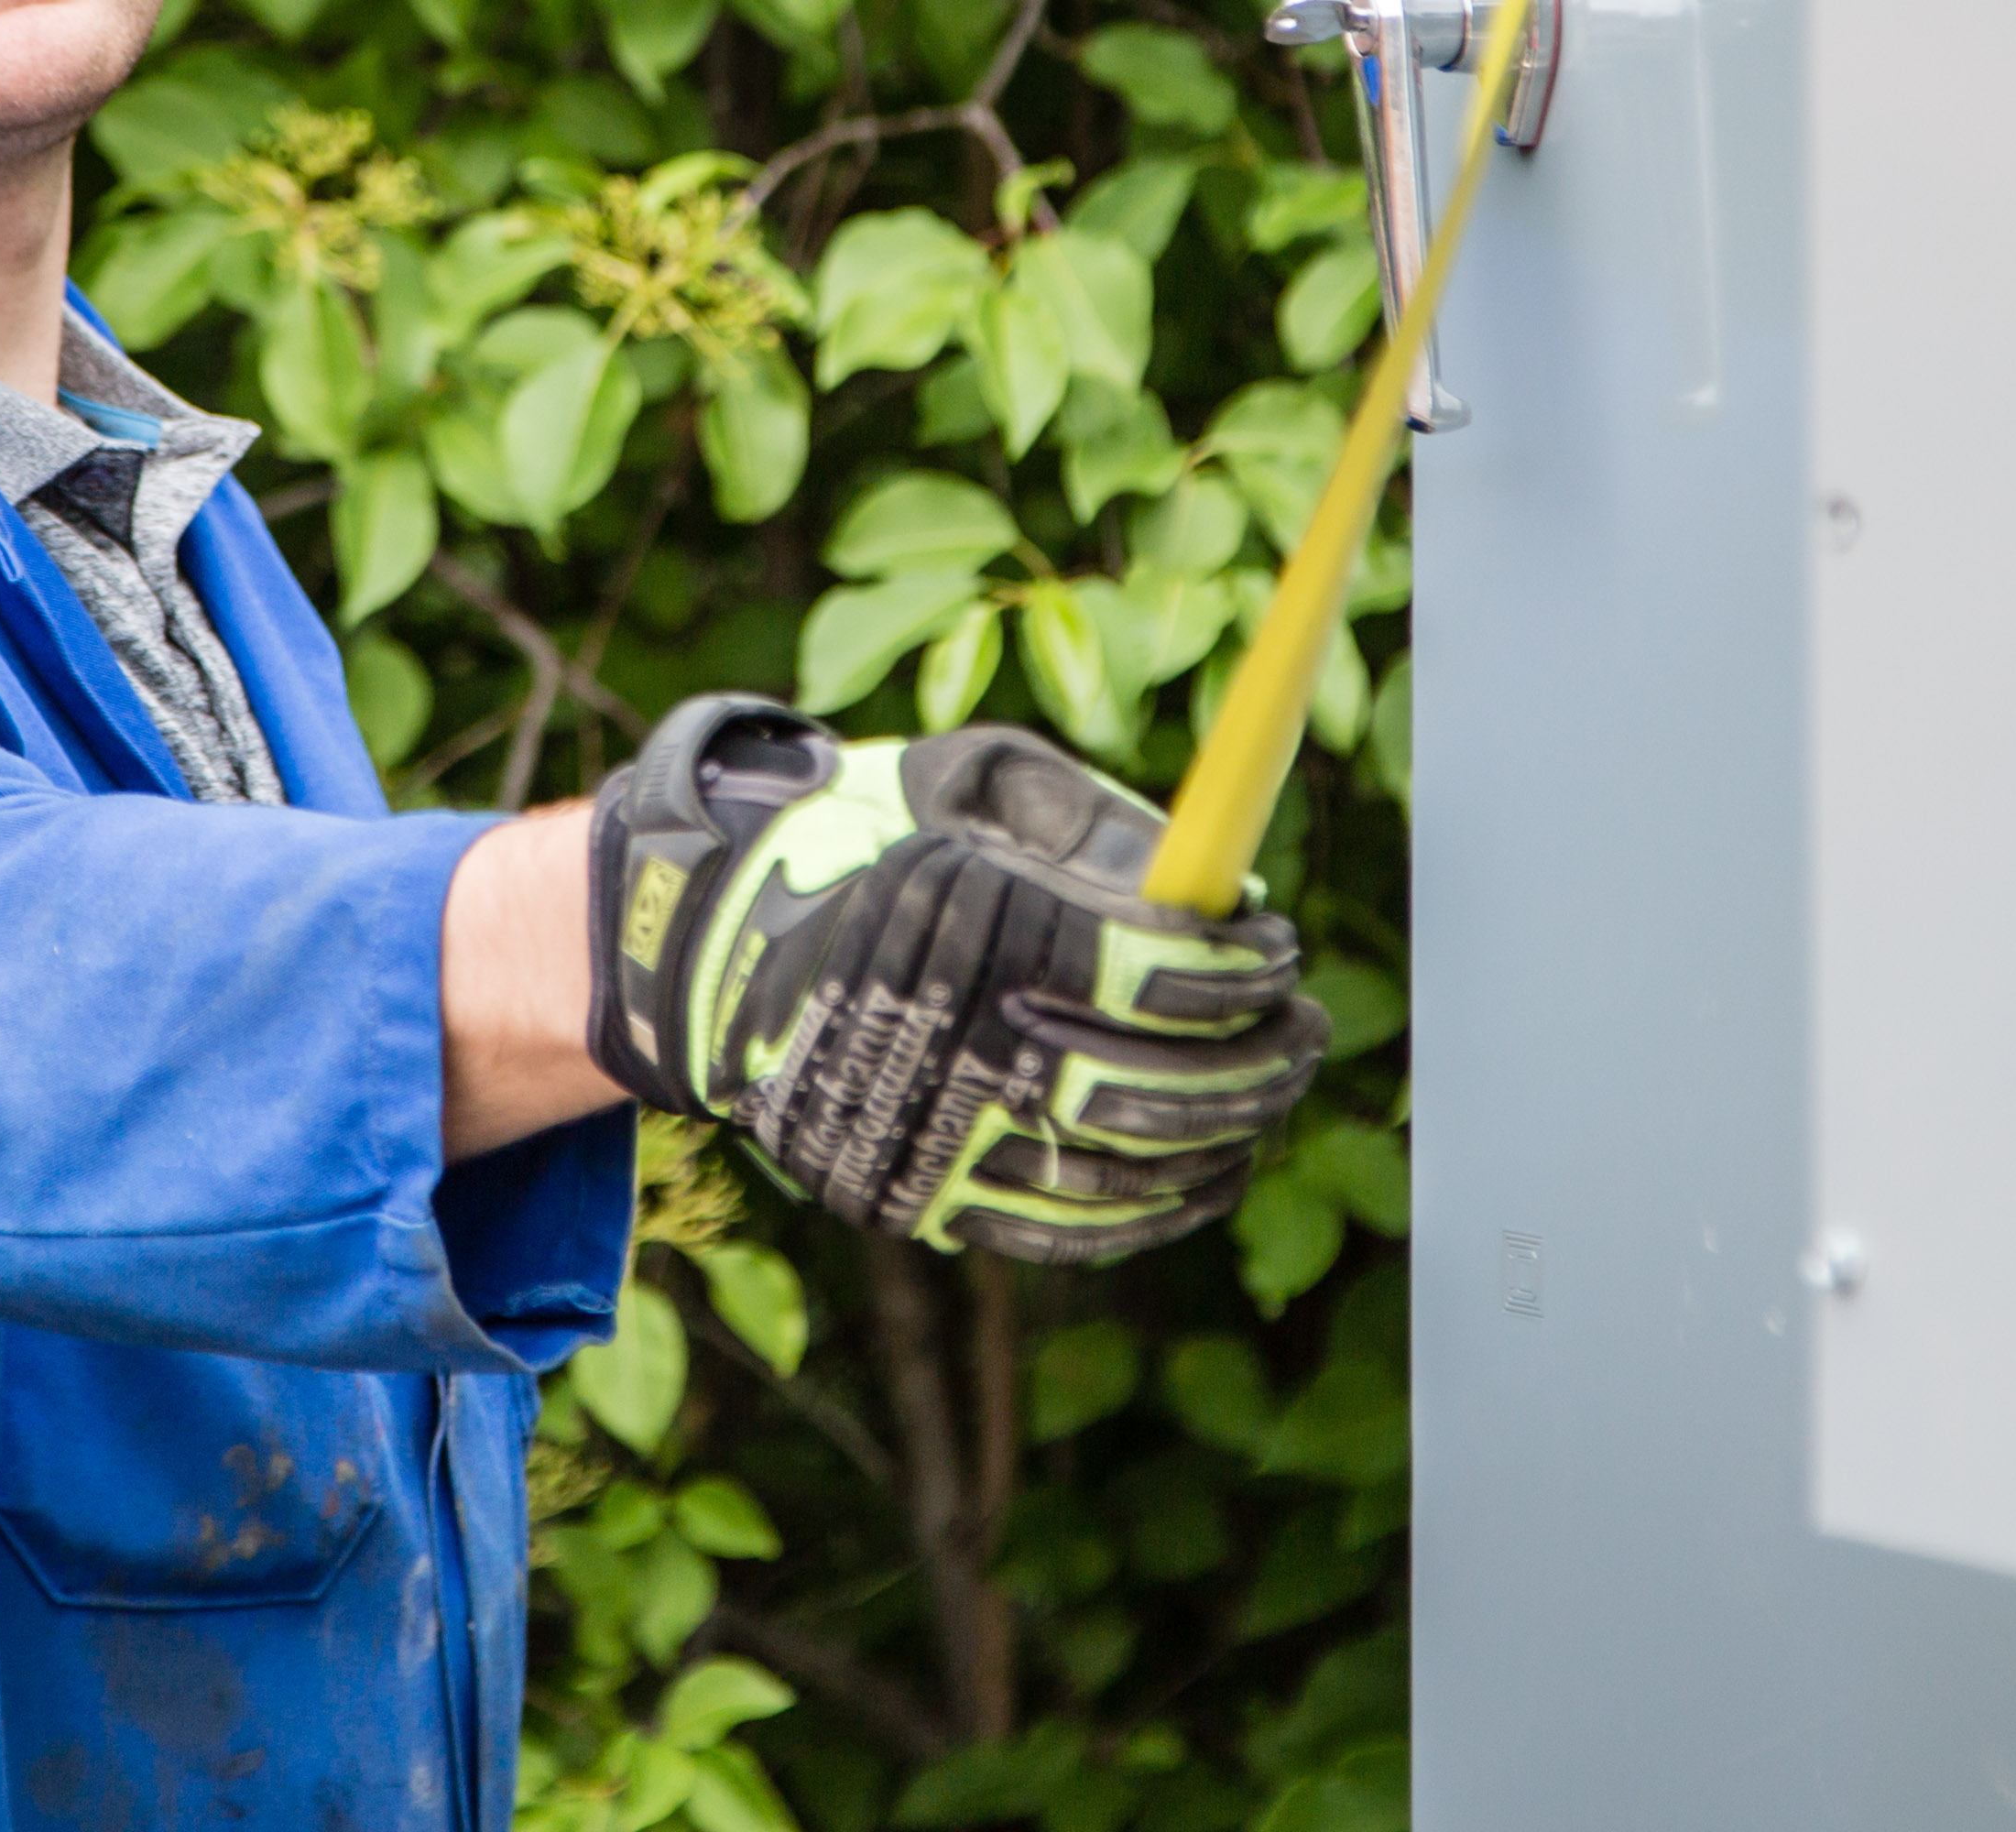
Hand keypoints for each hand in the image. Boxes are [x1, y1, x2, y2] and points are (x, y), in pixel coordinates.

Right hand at [582, 695, 1327, 1264]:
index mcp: (992, 925)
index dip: (1252, 969)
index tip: (1280, 953)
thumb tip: (1226, 892)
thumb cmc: (863, 843)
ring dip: (1228, 1139)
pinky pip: (1072, 1229)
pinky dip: (1158, 1208)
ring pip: (1134, 1169)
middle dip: (1266, 1061)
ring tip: (1265, 1101)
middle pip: (1169, 1083)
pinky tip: (1204, 1170)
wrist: (708, 952)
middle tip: (1307, 1031)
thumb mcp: (972, 787)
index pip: (1172, 971)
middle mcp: (973, 1042)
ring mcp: (947, 1135)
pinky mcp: (924, 1199)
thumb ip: (1103, 831)